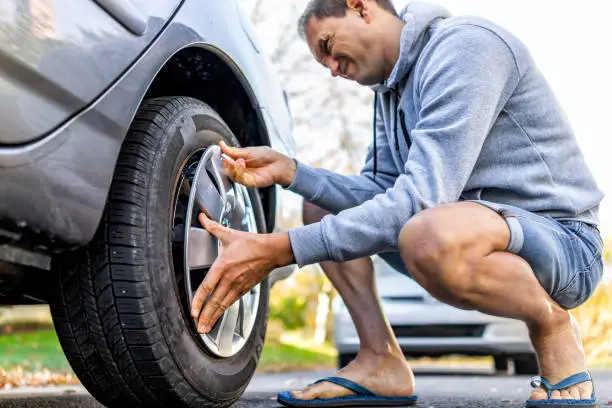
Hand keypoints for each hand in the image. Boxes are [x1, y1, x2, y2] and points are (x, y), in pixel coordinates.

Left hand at [190, 212, 294, 332]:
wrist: (272, 251)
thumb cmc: (251, 242)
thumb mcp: (230, 234)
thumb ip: (213, 227)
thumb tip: (201, 217)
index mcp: (223, 265)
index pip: (207, 286)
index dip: (198, 300)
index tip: (192, 311)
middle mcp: (230, 278)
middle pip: (214, 301)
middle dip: (205, 316)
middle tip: (198, 328)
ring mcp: (238, 285)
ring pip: (223, 305)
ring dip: (213, 317)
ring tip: (205, 328)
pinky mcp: (245, 288)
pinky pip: (232, 302)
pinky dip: (223, 311)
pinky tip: (218, 316)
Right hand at [219, 140, 296, 187]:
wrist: (278, 164)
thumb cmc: (266, 156)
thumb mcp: (248, 151)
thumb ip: (234, 151)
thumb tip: (221, 145)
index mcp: (239, 161)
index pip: (226, 161)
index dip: (223, 158)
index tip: (221, 153)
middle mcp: (240, 170)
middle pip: (227, 170)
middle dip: (226, 164)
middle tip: (228, 159)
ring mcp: (245, 177)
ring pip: (232, 175)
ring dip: (232, 168)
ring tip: (238, 160)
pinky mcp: (249, 183)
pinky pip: (240, 179)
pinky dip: (238, 172)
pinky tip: (241, 165)